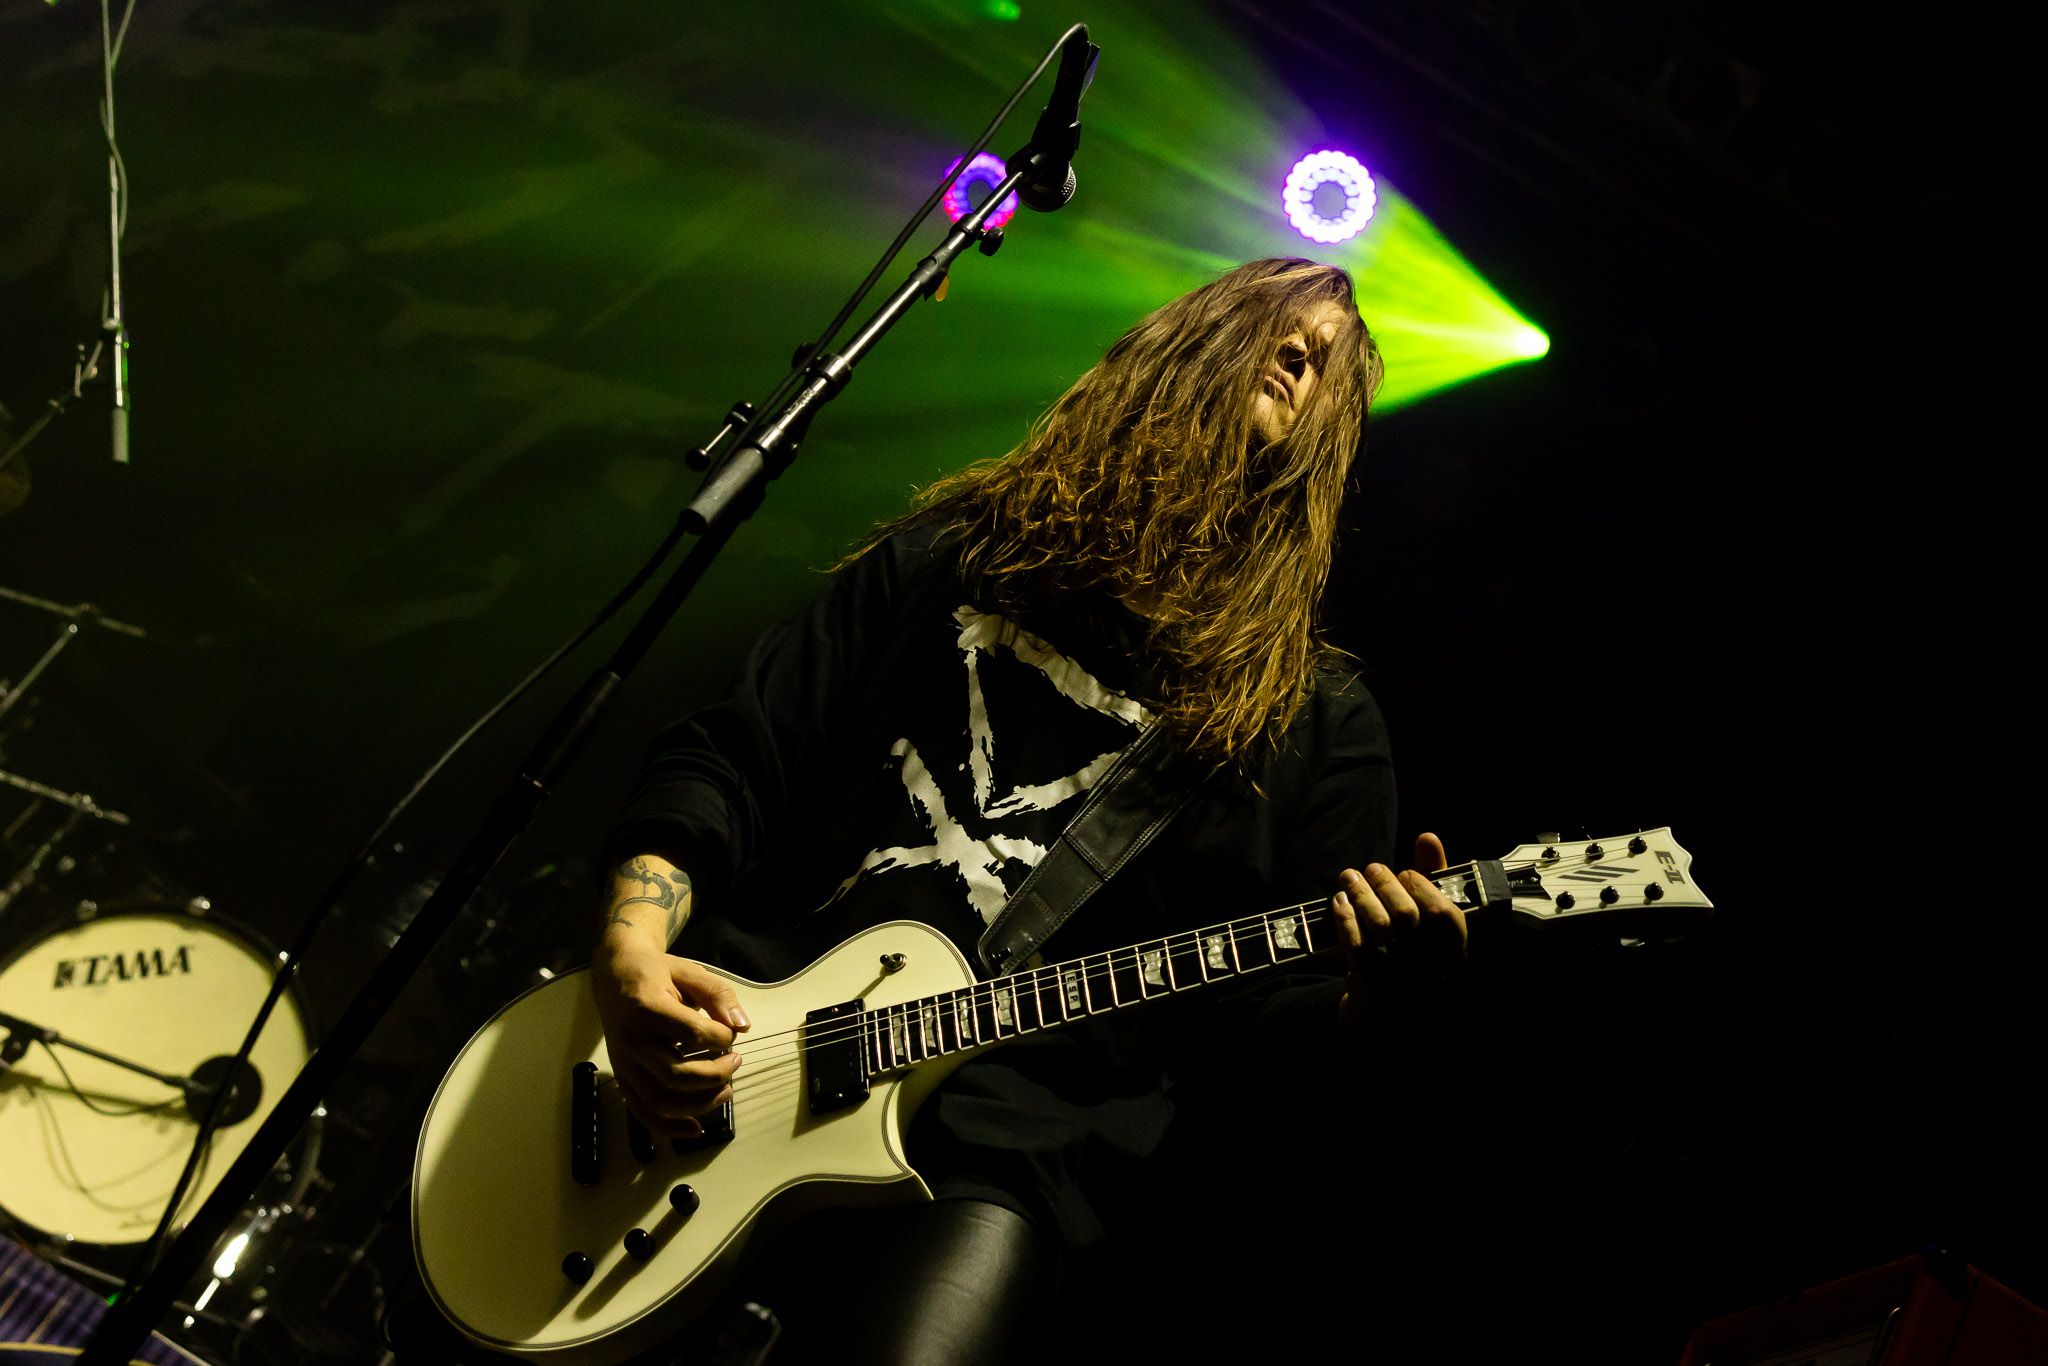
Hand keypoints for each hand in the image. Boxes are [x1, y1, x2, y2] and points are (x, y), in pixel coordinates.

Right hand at [590, 928, 749, 1136]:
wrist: (616, 975)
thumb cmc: (658, 974)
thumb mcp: (690, 972)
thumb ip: (718, 995)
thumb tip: (741, 1025)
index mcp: (647, 1008)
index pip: (693, 1034)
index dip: (722, 1038)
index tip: (731, 1032)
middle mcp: (631, 1041)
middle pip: (678, 1074)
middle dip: (716, 1073)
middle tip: (736, 1061)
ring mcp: (624, 1064)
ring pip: (662, 1100)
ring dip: (700, 1102)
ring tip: (726, 1089)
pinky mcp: (622, 1078)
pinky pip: (643, 1112)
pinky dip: (669, 1127)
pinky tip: (695, 1128)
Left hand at [1329, 832, 1468, 1031]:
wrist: (1383, 1014)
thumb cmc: (1408, 952)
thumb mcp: (1424, 919)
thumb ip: (1431, 878)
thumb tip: (1428, 837)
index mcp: (1453, 956)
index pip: (1447, 918)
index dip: (1425, 889)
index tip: (1404, 872)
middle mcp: (1433, 975)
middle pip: (1408, 919)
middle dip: (1385, 886)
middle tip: (1367, 869)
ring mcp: (1402, 988)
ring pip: (1380, 932)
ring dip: (1360, 897)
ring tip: (1348, 879)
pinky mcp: (1372, 994)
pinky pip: (1356, 949)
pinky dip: (1346, 920)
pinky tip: (1339, 902)